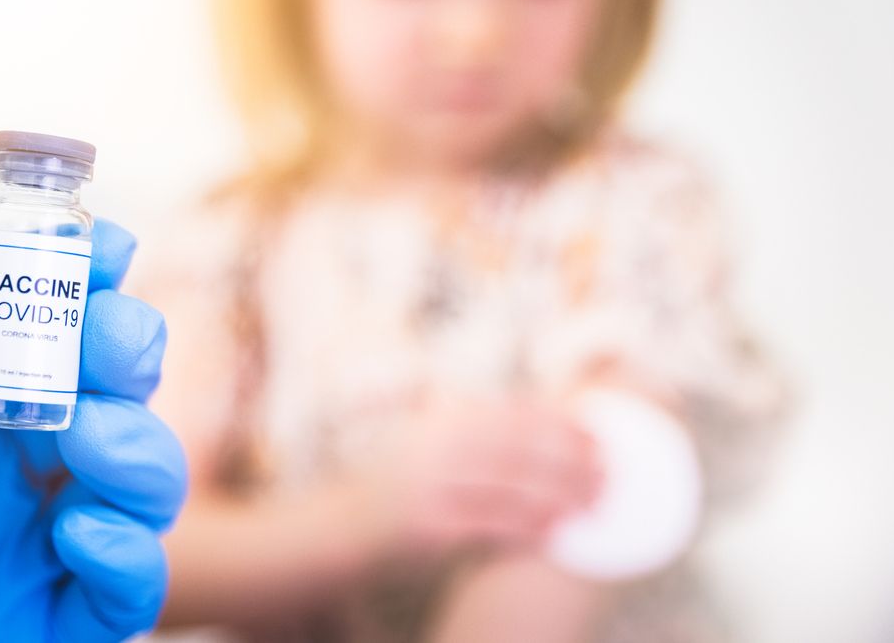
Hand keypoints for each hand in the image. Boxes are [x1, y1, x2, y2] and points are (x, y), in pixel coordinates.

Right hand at [359, 395, 602, 561]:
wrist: (340, 524)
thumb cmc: (395, 484)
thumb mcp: (427, 439)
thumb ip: (472, 427)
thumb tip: (540, 419)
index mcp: (442, 419)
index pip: (515, 414)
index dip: (562, 424)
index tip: (598, 437)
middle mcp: (437, 444)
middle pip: (523, 449)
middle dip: (572, 461)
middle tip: (608, 475)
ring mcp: (432, 485)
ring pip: (514, 487)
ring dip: (560, 496)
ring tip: (591, 505)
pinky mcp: (429, 525)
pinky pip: (493, 525)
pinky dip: (529, 527)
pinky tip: (554, 532)